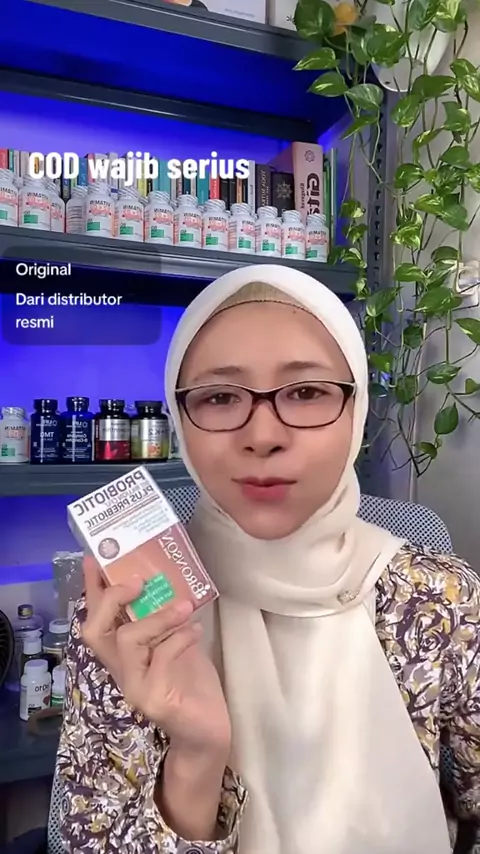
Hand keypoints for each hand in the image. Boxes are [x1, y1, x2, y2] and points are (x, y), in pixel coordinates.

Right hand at [81, 556, 230, 755]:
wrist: (209, 732)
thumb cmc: (192, 686)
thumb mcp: (177, 643)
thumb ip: (166, 622)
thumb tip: (168, 583)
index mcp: (124, 656)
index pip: (97, 619)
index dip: (91, 590)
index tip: (93, 559)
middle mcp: (121, 672)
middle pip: (94, 631)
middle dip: (112, 599)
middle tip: (140, 580)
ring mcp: (135, 688)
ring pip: (128, 641)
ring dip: (158, 617)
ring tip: (185, 606)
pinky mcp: (154, 701)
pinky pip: (161, 659)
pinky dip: (179, 638)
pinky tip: (196, 632)